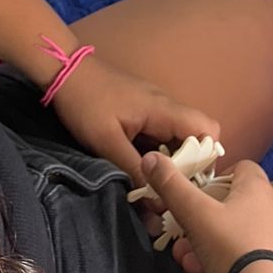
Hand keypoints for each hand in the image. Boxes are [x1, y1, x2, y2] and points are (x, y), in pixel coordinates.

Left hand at [50, 57, 217, 186]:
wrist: (64, 71)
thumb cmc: (87, 103)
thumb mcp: (107, 142)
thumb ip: (134, 170)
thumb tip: (157, 201)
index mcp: (163, 110)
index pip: (208, 130)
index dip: (207, 158)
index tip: (190, 184)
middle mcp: (165, 107)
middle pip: (195, 138)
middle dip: (188, 167)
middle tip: (170, 192)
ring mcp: (153, 108)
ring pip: (177, 139)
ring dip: (170, 163)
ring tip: (155, 187)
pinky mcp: (141, 112)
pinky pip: (160, 136)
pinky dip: (157, 155)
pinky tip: (141, 171)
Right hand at [142, 155, 272, 272]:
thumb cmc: (235, 250)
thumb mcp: (196, 214)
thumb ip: (172, 185)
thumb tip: (151, 159)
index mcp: (258, 188)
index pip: (239, 167)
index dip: (214, 177)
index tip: (194, 194)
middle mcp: (272, 211)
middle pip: (230, 205)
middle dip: (201, 220)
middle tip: (184, 234)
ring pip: (234, 234)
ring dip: (208, 243)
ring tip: (190, 258)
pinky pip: (246, 255)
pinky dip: (225, 260)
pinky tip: (206, 270)